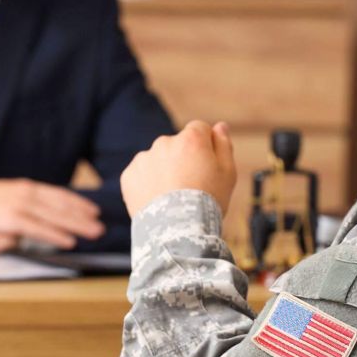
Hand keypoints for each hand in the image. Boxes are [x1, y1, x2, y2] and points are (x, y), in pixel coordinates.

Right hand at [0, 178, 104, 249]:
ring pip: (56, 216)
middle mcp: (27, 193)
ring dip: (78, 225)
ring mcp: (19, 205)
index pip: (59, 194)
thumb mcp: (3, 197)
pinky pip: (39, 229)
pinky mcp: (10, 219)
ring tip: (95, 234)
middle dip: (84, 216)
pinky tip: (70, 241)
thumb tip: (37, 213)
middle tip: (102, 226)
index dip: (78, 203)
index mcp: (26, 187)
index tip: (94, 211)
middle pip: (63, 205)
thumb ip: (22, 203)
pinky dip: (56, 235)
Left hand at [121, 120, 236, 217]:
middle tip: (189, 188)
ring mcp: (144, 159)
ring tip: (172, 198)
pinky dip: (147, 185)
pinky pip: (140, 176)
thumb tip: (219, 125)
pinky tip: (158, 202)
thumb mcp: (228, 173)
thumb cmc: (207, 202)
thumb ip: (223, 145)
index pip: (199, 129)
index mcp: (191, 138)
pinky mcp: (129, 176)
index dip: (205, 148)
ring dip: (163, 172)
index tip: (206, 168)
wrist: (177, 231)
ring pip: (157, 160)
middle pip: (176, 145)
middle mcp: (164, 142)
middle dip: (182, 160)